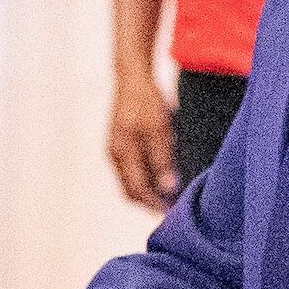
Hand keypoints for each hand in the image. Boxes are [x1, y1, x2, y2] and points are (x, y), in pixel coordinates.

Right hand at [106, 66, 179, 207]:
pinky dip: (144, 179)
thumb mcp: (159, 129)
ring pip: (130, 181)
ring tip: (169, 197)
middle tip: (172, 209)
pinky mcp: (119, 144)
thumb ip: (162, 159)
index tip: (173, 211)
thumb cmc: (147, 101)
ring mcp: (115, 150)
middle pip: (131, 191)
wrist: (132, 77)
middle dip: (150, 203)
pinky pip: (130, 170)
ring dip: (147, 193)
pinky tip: (160, 177)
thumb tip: (168, 188)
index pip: (138, 190)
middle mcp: (115, 155)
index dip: (155, 204)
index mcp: (123, 152)